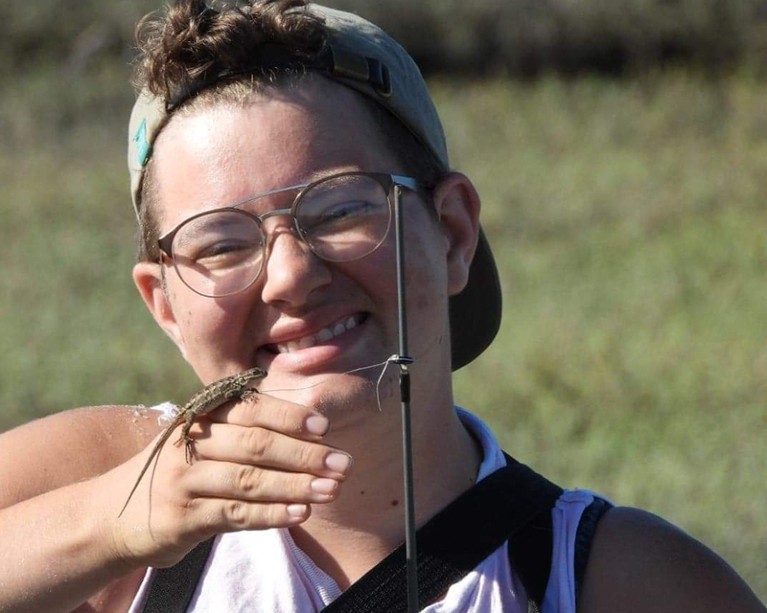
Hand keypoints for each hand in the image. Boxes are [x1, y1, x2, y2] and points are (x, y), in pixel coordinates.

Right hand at [106, 393, 350, 567]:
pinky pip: (235, 515)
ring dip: (297, 485)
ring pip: (250, 480)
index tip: (324, 426)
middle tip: (343, 463)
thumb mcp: (204, 441)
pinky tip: (300, 514)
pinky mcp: (181, 518)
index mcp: (201, 415)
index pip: (250, 409)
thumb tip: (316, 438)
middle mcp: (191, 443)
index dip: (289, 416)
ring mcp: (183, 480)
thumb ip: (247, 433)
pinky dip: (272, 515)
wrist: (113, 514)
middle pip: (256, 444)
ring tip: (332, 490)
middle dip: (305, 454)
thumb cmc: (180, 471)